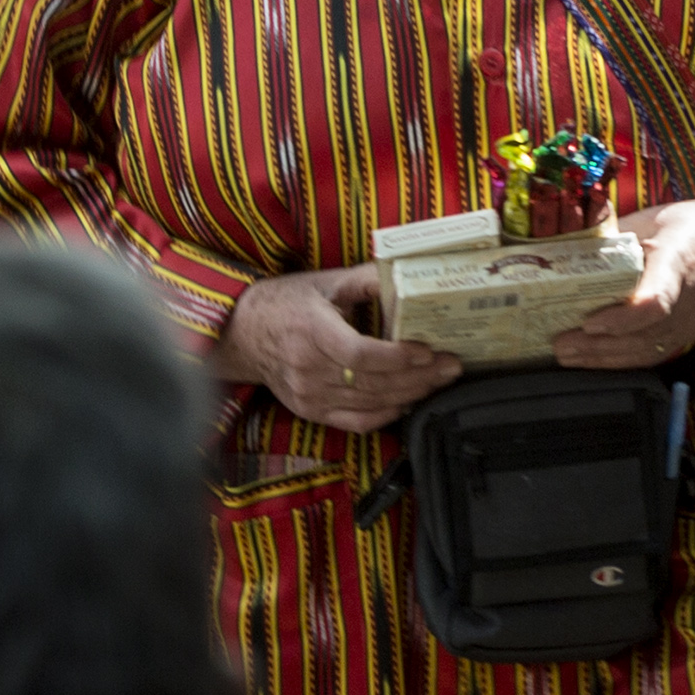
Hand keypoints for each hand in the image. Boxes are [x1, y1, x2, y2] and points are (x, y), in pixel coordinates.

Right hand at [210, 265, 461, 432]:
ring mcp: (308, 395)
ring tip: (439, 381)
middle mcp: (307, 369)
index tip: (428, 350)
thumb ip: (367, 278)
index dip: (397, 357)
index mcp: (310, 330)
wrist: (243, 335)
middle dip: (419, 376)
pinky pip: (355, 421)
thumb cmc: (287, 302)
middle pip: (372, 382)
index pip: (358, 354)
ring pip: (369, 403)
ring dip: (410, 394)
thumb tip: (410, 272)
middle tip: (452, 366)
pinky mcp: (310, 411)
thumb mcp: (325, 282)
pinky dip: (385, 415)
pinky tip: (408, 402)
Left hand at [553, 190, 694, 368]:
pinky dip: (620, 360)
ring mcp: (692, 322)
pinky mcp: (689, 334)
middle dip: (599, 344)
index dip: (622, 318)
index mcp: (680, 261)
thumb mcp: (654, 218)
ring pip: (647, 349)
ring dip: (604, 358)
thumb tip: (570, 244)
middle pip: (644, 334)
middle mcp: (690, 299)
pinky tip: (593, 360)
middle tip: (560, 344)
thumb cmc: (694, 228)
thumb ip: (616, 234)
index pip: (657, 301)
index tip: (590, 322)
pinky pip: (653, 354)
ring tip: (566, 355)